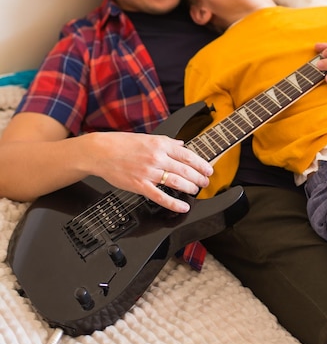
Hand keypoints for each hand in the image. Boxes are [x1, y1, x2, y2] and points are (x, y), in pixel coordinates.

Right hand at [87, 131, 213, 212]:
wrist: (101, 152)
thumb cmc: (122, 144)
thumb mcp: (148, 137)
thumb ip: (167, 142)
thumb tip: (182, 145)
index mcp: (160, 144)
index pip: (187, 155)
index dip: (201, 163)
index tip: (208, 169)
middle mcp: (157, 158)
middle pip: (185, 169)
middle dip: (199, 177)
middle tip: (205, 182)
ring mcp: (149, 172)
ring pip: (176, 182)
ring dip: (190, 187)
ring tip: (196, 190)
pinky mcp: (140, 186)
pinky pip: (161, 196)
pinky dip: (174, 203)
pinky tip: (183, 206)